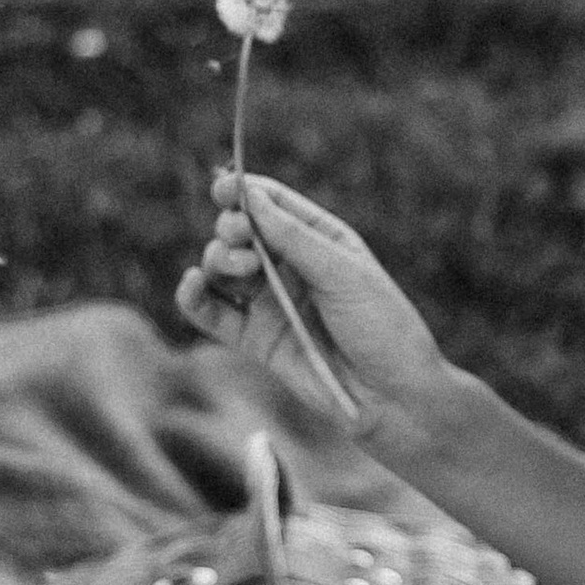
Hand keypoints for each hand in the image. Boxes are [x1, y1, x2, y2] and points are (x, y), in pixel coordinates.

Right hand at [175, 171, 446, 443]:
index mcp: (320, 240)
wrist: (392, 397)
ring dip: (218, 259)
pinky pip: (212, 313)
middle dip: (232, 227)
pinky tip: (192, 284)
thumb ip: (294, 237)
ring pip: (221, 268)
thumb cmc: (381, 327)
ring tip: (242, 267)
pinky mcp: (255, 338)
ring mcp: (270, 302)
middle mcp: (291, 267)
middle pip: (240, 232)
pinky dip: (194, 297)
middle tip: (243, 238)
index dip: (244, 191)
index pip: (273, 204)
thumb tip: (251, 196)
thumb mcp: (343, 273)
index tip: (224, 187)